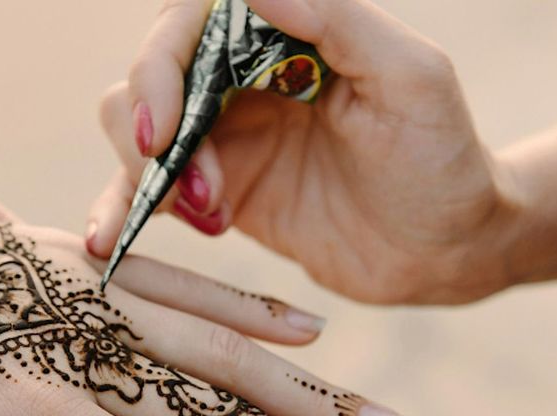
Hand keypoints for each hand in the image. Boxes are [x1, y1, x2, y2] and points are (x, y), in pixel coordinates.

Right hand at [88, 0, 514, 303]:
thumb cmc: (443, 159)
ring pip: (135, 126)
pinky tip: (111, 239)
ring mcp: (226, 134)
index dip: (163, 61)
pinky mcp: (215, 191)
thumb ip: (339, 21)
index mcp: (288, 34)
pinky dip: (122, 208)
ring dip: (145, 169)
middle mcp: (246, 76)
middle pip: (154, 71)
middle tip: (185, 178)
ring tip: (205, 213)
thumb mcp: (410, 81)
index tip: (167, 120)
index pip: (195, 19)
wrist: (446, 252)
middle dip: (150, 121)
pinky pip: (149, 189)